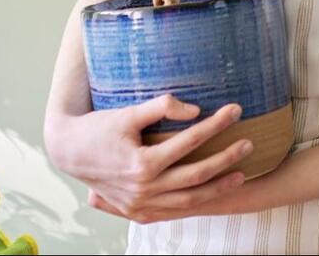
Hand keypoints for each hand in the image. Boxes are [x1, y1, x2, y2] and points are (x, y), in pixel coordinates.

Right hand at [45, 93, 250, 224]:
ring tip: (240, 174)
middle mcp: (144, 188)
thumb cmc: (98, 128)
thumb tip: (195, 109)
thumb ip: (161, 107)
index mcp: (142, 163)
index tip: (235, 110)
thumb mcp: (126, 112)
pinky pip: (173, 212)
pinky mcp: (137, 212)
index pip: (189, 141)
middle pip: (196, 175)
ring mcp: (141, 204)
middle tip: (248, 143)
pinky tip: (211, 195)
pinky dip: (195, 205)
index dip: (215, 125)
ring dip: (217, 188)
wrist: (69, 152)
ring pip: (189, 200)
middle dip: (225, 159)